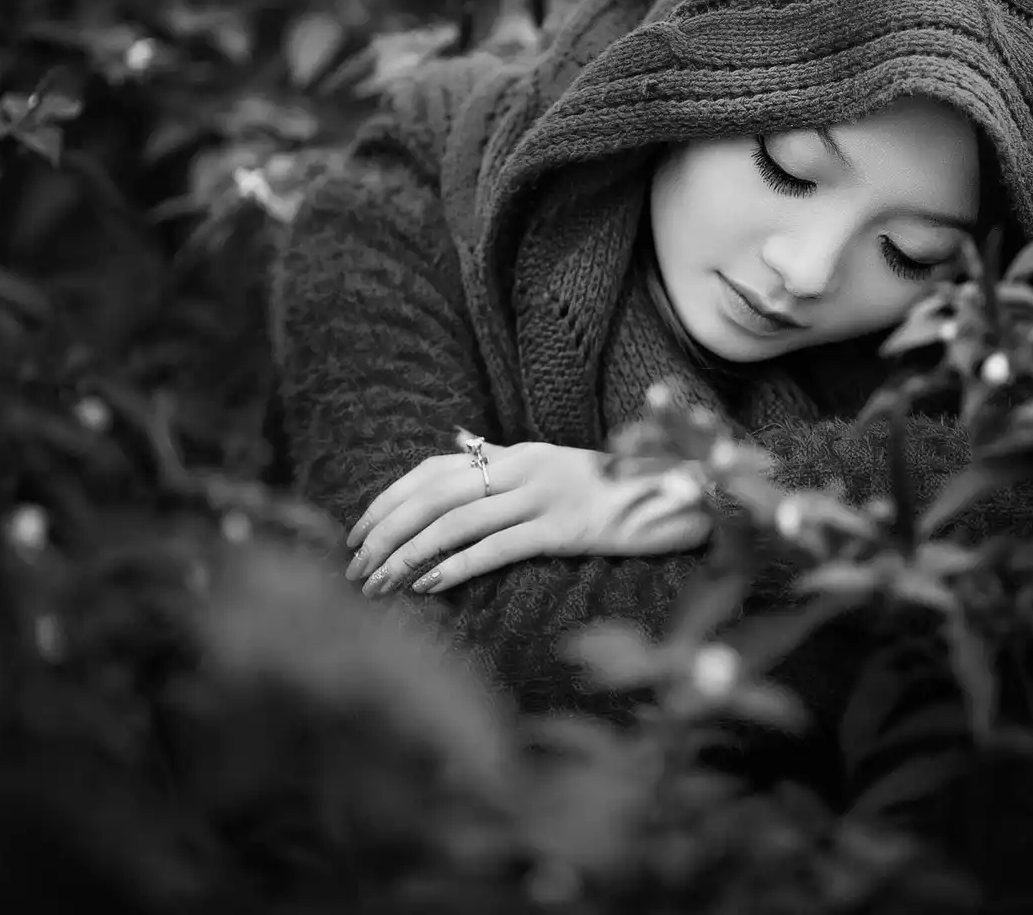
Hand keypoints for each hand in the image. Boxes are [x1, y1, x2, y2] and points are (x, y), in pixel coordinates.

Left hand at [344, 440, 712, 596]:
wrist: (679, 497)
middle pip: (433, 495)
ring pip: (456, 522)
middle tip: (353, 569)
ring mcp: (545, 496)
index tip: (355, 533)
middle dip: (384, 532)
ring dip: (408, 554)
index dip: (388, 499)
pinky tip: (427, 585)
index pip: (432, 470)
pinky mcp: (566, 528)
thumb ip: (508, 464)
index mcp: (516, 454)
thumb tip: (460, 446)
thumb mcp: (555, 469)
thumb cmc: (614, 493)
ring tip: (377, 585)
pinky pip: (499, 546)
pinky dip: (458, 565)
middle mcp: (524, 467)